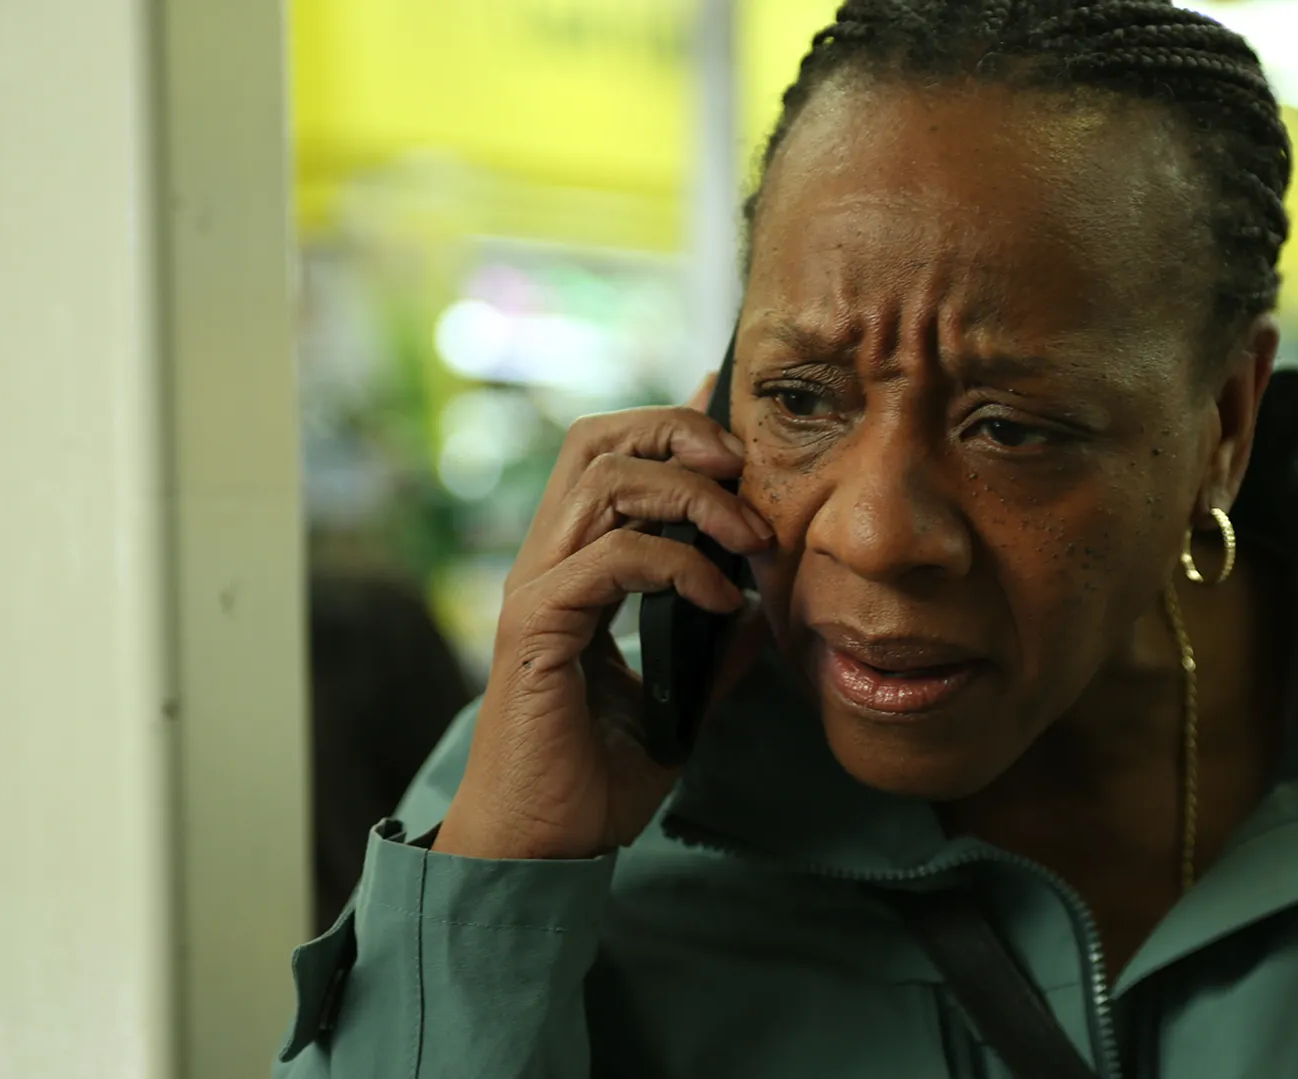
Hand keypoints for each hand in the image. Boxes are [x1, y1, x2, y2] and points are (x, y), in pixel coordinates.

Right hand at [433, 406, 773, 860]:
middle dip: (679, 433)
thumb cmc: (592, 781)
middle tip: (745, 472)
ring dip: (692, 497)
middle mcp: (548, 566)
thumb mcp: (675, 704)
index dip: (673, 429)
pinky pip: (611, 557)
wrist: (542, 849)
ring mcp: (538, 591)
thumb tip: (759, 613)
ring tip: (748, 541)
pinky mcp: (538, 628)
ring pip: (604, 481)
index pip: (611, 459)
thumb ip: (710, 652)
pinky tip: (717, 601)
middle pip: (597, 441)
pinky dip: (676, 564)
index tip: (741, 440)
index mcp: (574, 570)